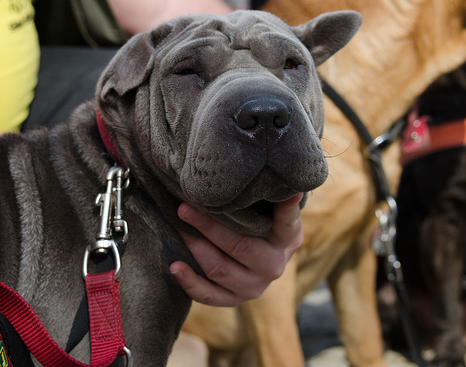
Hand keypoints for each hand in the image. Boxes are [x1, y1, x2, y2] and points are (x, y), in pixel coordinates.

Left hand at [169, 193, 303, 306]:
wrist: (262, 260)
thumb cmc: (263, 223)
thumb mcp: (272, 210)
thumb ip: (269, 196)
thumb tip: (260, 166)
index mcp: (288, 239)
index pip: (287, 222)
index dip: (288, 207)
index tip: (290, 192)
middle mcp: (274, 266)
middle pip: (240, 246)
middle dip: (209, 226)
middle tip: (184, 207)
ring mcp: (254, 287)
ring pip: (220, 269)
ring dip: (195, 247)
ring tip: (178, 226)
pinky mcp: (234, 300)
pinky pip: (209, 295)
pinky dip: (190, 282)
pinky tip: (175, 266)